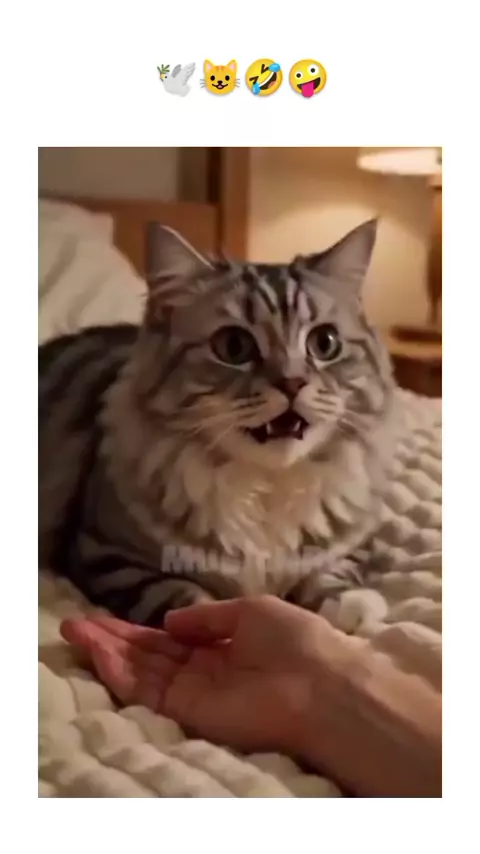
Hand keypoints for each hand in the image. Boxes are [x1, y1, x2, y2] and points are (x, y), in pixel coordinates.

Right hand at [61, 595, 356, 755]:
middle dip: (113, 639)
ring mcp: (195, 692)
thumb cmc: (295, 640)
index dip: (138, 627)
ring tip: (75, 631)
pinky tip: (99, 653)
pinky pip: (148, 692)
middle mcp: (204, 670)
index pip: (171, 638)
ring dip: (107, 652)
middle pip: (149, 655)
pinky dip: (120, 674)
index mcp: (223, 646)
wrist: (320, 686)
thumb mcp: (251, 611)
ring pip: (142, 671)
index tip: (106, 616)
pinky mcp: (189, 711)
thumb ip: (208, 617)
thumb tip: (168, 619)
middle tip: (76, 622)